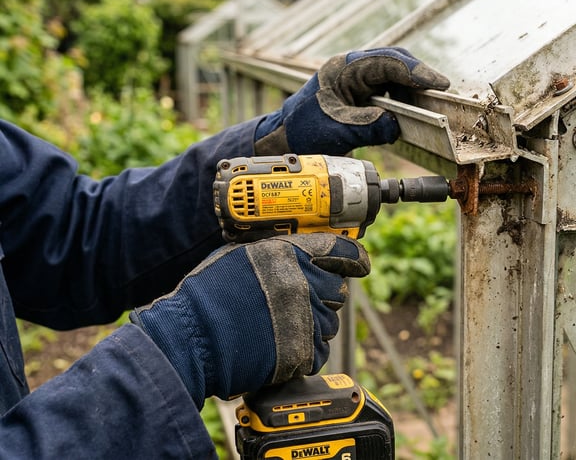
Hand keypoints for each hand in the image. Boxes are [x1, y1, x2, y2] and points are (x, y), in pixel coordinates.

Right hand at [129, 234, 369, 407]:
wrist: (187, 340)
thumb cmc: (204, 298)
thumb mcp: (236, 257)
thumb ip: (273, 253)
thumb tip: (299, 253)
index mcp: (286, 255)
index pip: (338, 250)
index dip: (353, 258)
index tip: (360, 263)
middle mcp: (301, 283)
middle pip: (337, 289)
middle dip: (324, 295)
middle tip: (299, 303)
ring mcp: (304, 318)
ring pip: (329, 322)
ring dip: (313, 325)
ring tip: (279, 329)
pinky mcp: (302, 352)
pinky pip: (319, 351)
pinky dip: (305, 352)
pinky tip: (279, 348)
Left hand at [254, 47, 449, 155]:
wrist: (284, 139)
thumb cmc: (303, 131)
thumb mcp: (337, 132)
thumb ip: (368, 128)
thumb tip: (396, 127)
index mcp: (343, 69)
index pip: (387, 62)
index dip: (415, 72)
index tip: (437, 84)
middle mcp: (351, 69)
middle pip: (394, 61)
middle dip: (419, 75)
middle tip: (440, 91)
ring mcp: (355, 79)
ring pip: (393, 74)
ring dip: (411, 88)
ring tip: (429, 104)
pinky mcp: (359, 92)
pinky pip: (387, 89)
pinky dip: (402, 99)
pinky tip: (411, 112)